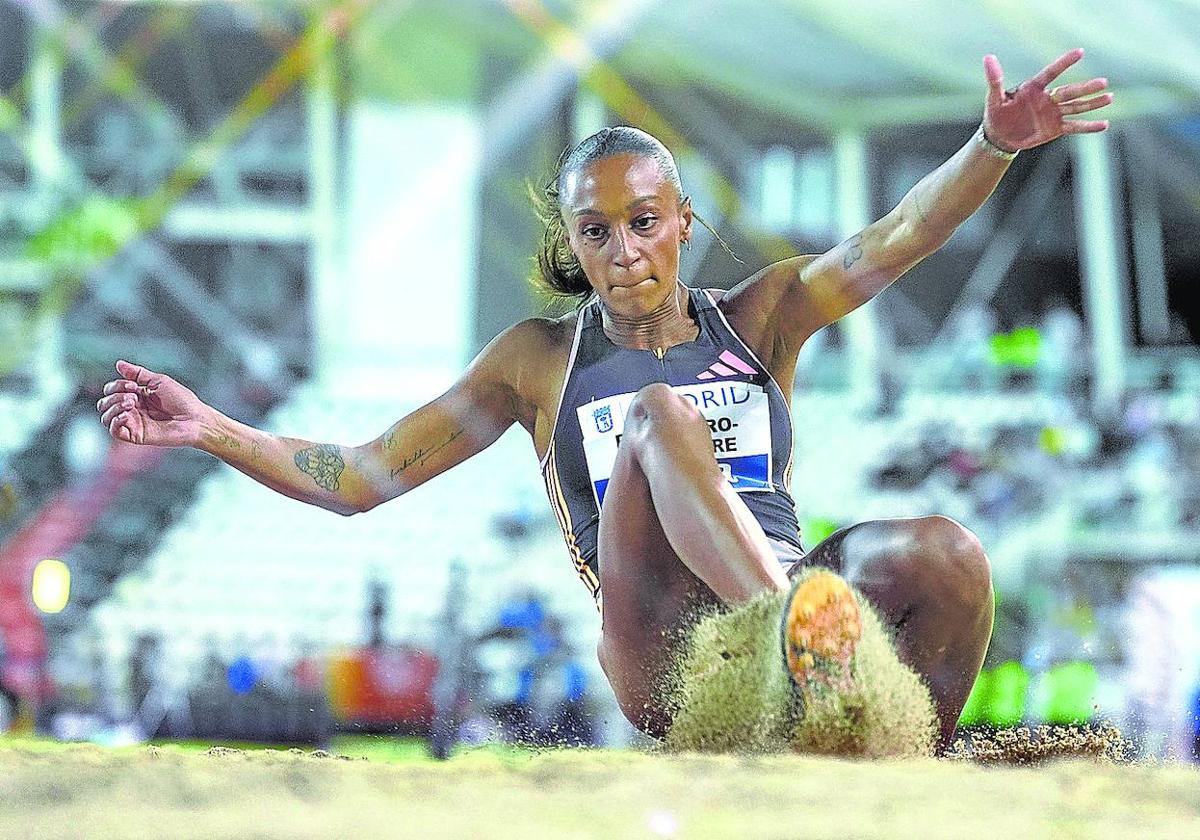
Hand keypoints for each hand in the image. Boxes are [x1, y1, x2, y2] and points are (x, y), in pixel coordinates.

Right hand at [97, 360, 209, 446]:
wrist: (195, 418)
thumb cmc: (182, 400)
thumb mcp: (158, 381)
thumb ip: (137, 374)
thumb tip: (119, 364)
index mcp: (137, 396)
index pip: (111, 390)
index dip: (117, 385)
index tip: (133, 385)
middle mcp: (133, 410)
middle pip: (105, 404)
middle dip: (114, 396)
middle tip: (133, 396)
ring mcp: (134, 423)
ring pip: (106, 417)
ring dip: (114, 407)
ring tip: (132, 403)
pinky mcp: (136, 435)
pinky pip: (115, 431)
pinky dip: (115, 421)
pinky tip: (126, 414)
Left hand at [982, 48, 1111, 151]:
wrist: (1000, 136)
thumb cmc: (996, 113)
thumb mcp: (994, 98)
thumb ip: (995, 79)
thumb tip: (988, 58)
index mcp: (1034, 88)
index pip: (1051, 73)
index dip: (1064, 63)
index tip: (1080, 52)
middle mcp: (1047, 99)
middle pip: (1069, 92)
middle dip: (1086, 88)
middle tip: (1103, 82)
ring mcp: (1053, 113)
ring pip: (1076, 107)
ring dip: (1092, 103)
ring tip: (1109, 97)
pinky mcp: (1055, 128)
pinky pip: (1074, 126)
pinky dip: (1088, 126)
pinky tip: (1104, 124)